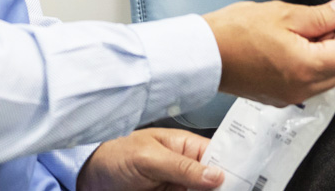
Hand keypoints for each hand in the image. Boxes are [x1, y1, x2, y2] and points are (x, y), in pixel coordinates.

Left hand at [77, 128, 223, 190]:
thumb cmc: (114, 155)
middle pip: (216, 182)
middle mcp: (187, 169)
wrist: (89, 179)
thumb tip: (216, 175)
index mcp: (186, 146)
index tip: (245, 181)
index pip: (220, 156)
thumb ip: (181, 166)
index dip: (234, 168)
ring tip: (197, 189)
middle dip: (223, 186)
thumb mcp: (148, 157)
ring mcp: (180, 187)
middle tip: (229, 190)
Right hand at [203, 0, 334, 106]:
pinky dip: (312, 64)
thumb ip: (321, 15)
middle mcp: (303, 88)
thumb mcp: (284, 14)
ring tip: (308, 29)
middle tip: (328, 17)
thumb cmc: (236, 32)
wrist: (204, 54)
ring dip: (328, 53)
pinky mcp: (279, 96)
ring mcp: (291, 95)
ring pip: (328, 76)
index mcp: (307, 68)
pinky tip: (295, 44)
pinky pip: (309, 82)